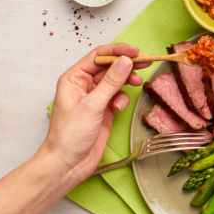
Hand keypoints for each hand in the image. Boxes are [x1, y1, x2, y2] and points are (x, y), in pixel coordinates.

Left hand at [40, 44, 148, 186]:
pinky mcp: (103, 109)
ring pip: (116, 80)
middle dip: (127, 64)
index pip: (98, 56)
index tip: (136, 51)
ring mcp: (94, 97)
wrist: (67, 163)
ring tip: (137, 83)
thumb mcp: (92, 105)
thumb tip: (125, 61)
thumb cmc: (69, 136)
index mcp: (74, 78)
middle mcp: (84, 85)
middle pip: (109, 66)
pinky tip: (119, 108)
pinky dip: (122, 98)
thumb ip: (111, 82)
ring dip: (127, 81)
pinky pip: (118, 95)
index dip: (117, 51)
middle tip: (146, 62)